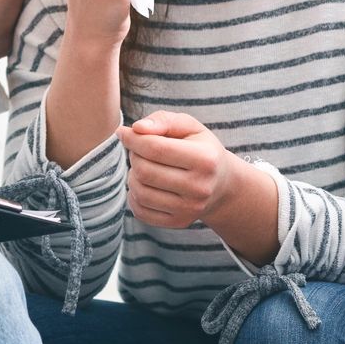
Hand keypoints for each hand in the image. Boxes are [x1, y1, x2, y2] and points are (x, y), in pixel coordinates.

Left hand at [118, 112, 244, 227]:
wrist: (221, 184)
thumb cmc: (200, 148)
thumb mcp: (189, 126)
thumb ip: (163, 120)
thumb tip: (137, 128)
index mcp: (205, 159)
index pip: (155, 149)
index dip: (133, 139)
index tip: (123, 132)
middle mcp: (200, 188)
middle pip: (145, 171)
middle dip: (134, 156)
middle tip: (139, 150)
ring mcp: (190, 209)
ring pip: (140, 192)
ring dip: (133, 176)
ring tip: (142, 166)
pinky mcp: (179, 222)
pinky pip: (141, 212)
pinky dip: (134, 196)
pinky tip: (144, 184)